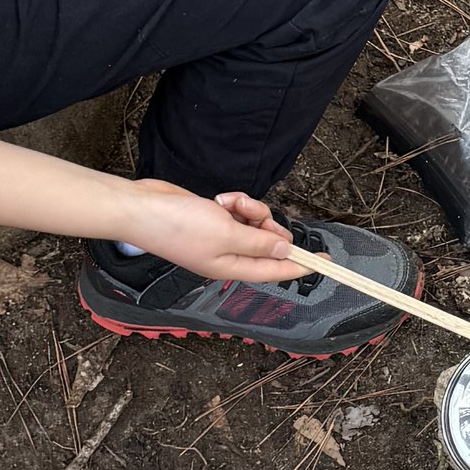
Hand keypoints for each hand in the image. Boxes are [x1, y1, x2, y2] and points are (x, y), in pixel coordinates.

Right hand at [119, 180, 304, 283]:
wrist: (143, 208)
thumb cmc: (179, 227)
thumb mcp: (226, 235)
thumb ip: (258, 244)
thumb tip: (284, 251)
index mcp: (232, 267)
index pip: (276, 270)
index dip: (302, 266)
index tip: (327, 262)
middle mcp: (229, 255)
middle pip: (268, 243)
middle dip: (267, 225)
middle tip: (254, 216)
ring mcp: (221, 237)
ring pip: (255, 223)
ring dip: (249, 209)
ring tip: (228, 204)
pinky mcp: (213, 219)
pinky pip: (239, 211)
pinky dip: (235, 203)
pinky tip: (220, 199)